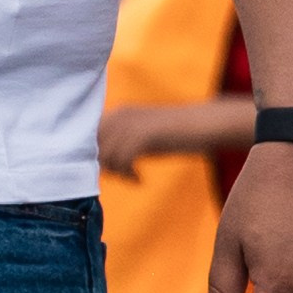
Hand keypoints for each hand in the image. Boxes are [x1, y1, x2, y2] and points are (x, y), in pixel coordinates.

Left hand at [98, 100, 213, 175]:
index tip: (112, 171)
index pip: (88, 138)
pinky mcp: (143, 135)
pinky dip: (128, 175)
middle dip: (105, 167)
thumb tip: (100, 165)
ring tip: (135, 177)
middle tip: (125, 176)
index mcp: (118, 113)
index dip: (95, 158)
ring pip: (106, 156)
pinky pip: (122, 161)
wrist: (204, 124)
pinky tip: (140, 179)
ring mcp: (131, 124)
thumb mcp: (142, 137)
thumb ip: (120, 145)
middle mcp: (120, 116)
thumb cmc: (174, 134)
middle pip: (93, 149)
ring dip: (117, 173)